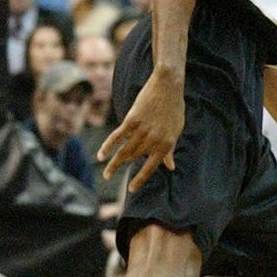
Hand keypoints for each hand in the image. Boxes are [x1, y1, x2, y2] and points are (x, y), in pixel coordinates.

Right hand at [98, 71, 183, 192]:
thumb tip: (170, 167)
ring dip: (113, 163)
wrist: (167, 87)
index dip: (140, 179)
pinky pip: (117, 137)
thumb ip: (169, 150)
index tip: (131, 189)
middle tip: (109, 176)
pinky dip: (107, 147)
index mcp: (167, 144)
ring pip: (124, 151)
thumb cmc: (173, 109)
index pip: (151, 167)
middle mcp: (154, 140)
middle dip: (122, 167)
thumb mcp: (176, 130)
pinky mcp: (131, 121)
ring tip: (106, 173)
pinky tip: (101, 156)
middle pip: (134, 158)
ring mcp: (142, 131)